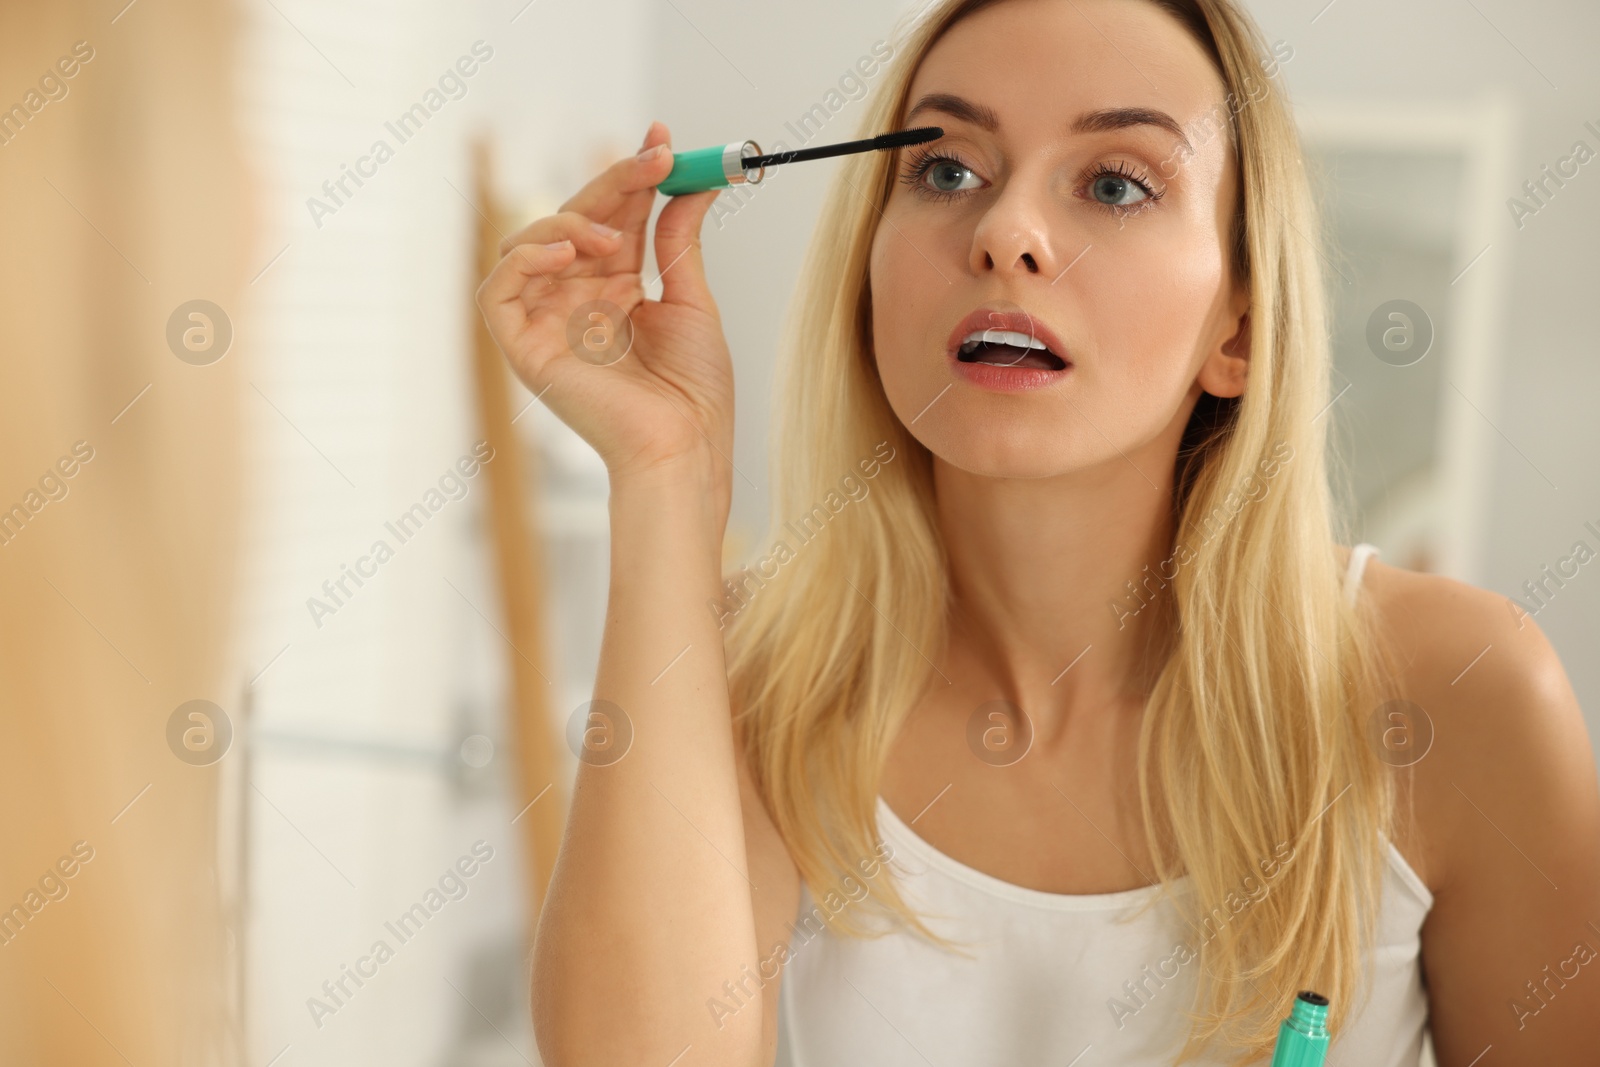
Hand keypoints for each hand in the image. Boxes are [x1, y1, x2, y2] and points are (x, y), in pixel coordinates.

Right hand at [477, 121, 732, 489]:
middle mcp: (577, 301)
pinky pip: (498, 290)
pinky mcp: (524, 348)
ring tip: (614, 235)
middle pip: (572, 221)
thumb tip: (694, 182)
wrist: (684, 447)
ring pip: (528, 244)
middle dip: (612, 185)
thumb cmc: (693, 392)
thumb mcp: (691, 299)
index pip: (614, 217)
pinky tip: (567, 254)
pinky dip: (524, 260)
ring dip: (569, 223)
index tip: (663, 141)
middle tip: (654, 160)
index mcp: (616, 290)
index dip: (632, 177)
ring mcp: (547, 323)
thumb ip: (679, 239)